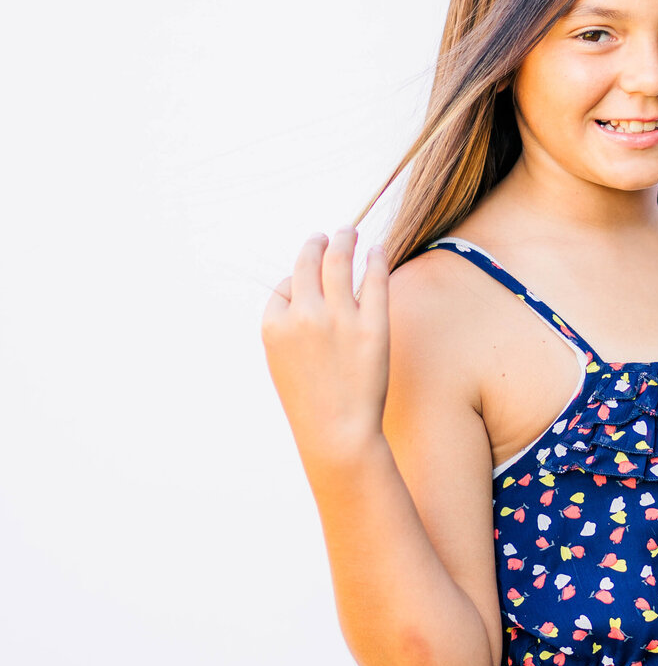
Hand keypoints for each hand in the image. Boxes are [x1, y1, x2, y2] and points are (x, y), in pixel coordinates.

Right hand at [261, 226, 390, 464]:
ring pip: (340, 261)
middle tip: (327, 235)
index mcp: (274, 325)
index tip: (306, 276)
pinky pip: (374, 280)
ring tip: (349, 231)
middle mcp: (304, 315)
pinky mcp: (372, 325)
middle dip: (316, 244)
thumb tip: (300, 290)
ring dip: (344, 240)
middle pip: (308, 262)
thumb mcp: (284, 363)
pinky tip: (376, 252)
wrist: (337, 434)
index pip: (284, 286)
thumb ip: (288, 327)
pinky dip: (374, 260)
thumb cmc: (312, 402)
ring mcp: (339, 318)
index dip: (296, 280)